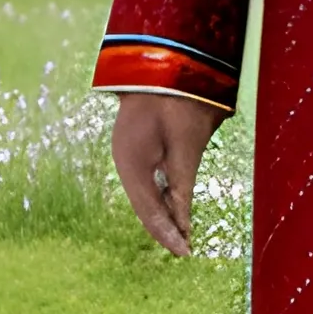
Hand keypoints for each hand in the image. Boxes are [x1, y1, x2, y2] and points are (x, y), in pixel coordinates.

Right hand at [111, 93, 227, 254]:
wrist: (162, 61)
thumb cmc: (179, 98)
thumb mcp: (185, 143)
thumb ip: (183, 182)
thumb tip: (185, 219)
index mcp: (133, 163)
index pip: (149, 210)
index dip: (167, 234)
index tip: (186, 252)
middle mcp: (126, 163)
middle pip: (145, 206)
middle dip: (164, 228)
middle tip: (186, 250)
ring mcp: (129, 155)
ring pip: (146, 195)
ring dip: (164, 214)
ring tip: (183, 236)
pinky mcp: (138, 148)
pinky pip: (149, 182)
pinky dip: (163, 197)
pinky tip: (175, 208)